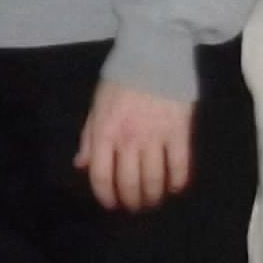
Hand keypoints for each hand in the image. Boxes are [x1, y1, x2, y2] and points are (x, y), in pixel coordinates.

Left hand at [76, 80, 193, 211]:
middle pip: (129, 183)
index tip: (111, 204)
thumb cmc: (122, 79)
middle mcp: (128, 139)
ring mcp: (155, 137)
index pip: (101, 175)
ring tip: (152, 201)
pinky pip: (180, 165)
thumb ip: (89, 137)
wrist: (155, 55)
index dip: (105, 195)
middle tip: (135, 207)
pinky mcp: (180, 132)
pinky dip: (177, 182)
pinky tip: (175, 188)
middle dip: (131, 201)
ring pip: (154, 179)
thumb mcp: (97, 105)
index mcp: (105, 132)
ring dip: (152, 196)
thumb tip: (82, 165)